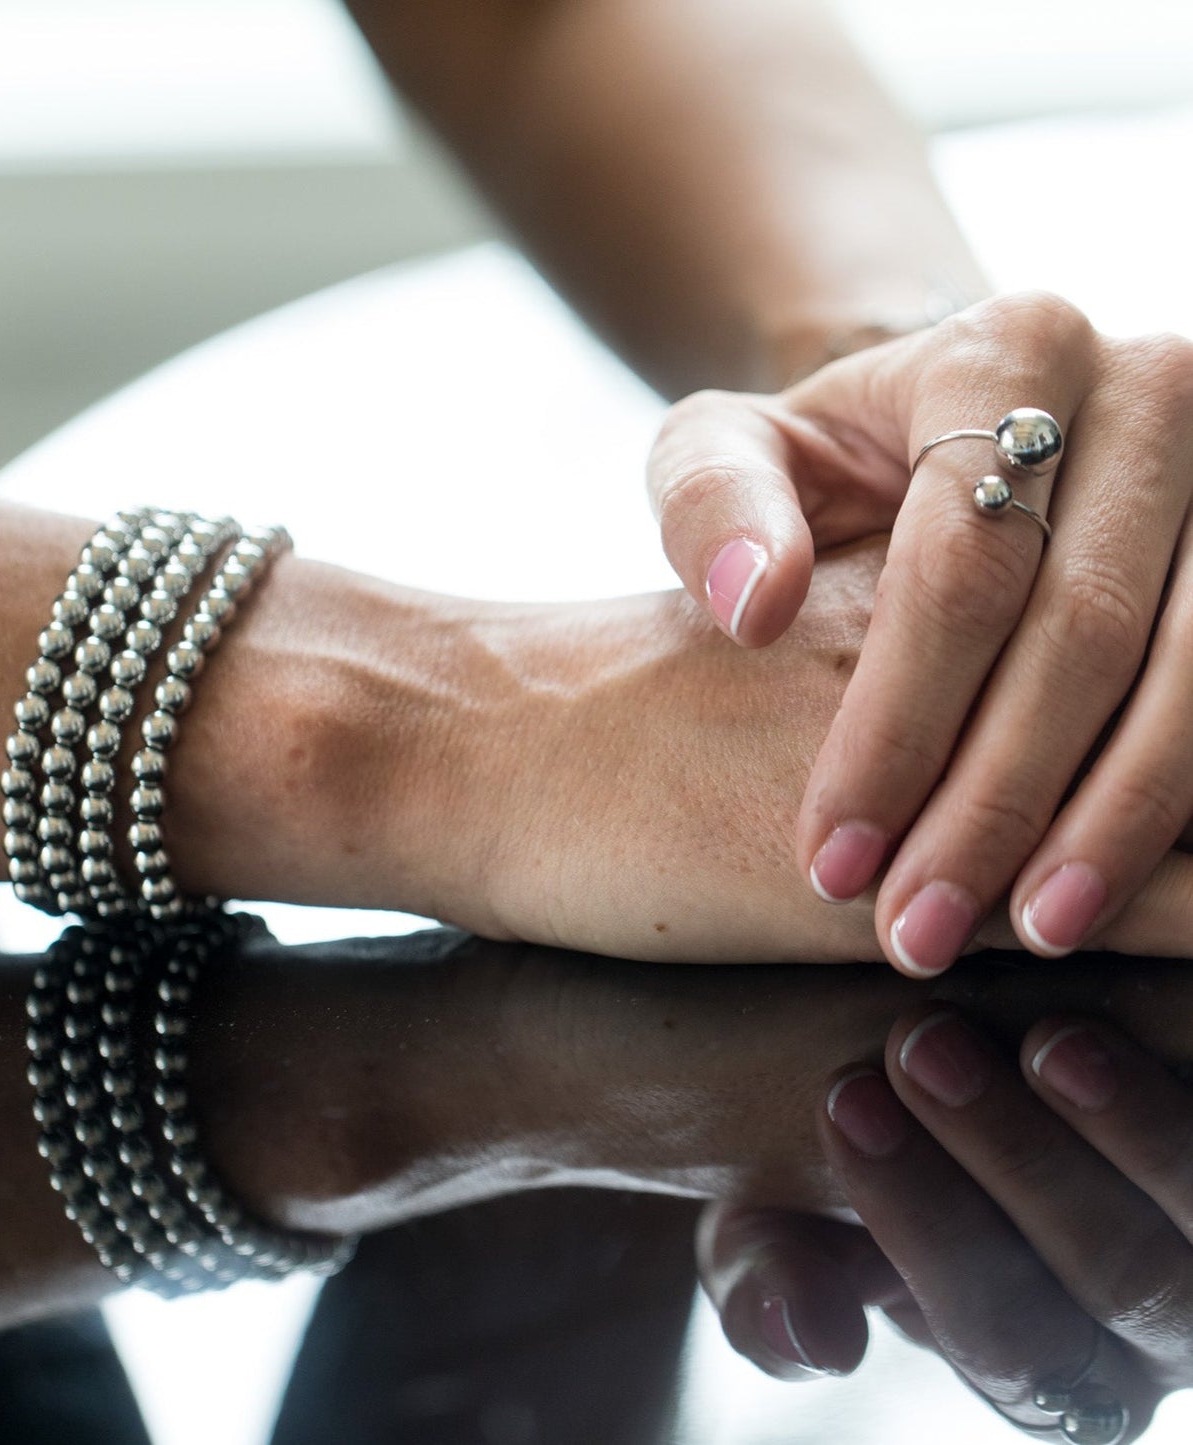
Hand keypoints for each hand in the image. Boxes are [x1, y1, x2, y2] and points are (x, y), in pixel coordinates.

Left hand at [648, 293, 1192, 974]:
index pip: (959, 570)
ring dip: (1113, 823)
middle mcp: (1149, 387)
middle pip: (1086, 629)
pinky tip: (1112, 879)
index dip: (897, 729)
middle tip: (915, 931)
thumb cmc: (817, 462)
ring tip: (1026, 933)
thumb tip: (755, 605)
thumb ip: (712, 508)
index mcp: (1004, 352)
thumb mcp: (725, 452)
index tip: (831, 860)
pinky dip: (1179, 793)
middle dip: (996, 802)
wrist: (937, 430)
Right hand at [706, 1004, 1192, 1439]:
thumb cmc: (844, 1173)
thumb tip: (811, 1336)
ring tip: (1046, 1038)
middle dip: (1015, 1158)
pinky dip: (1183, 1082)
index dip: (924, 1220)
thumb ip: (768, 1285)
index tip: (844, 1097)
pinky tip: (1110, 1014)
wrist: (926, 1079)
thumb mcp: (776, 1223)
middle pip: (1120, 1277)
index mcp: (1038, 1371)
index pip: (1003, 1331)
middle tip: (920, 1044)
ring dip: (1128, 1123)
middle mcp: (1151, 1332)